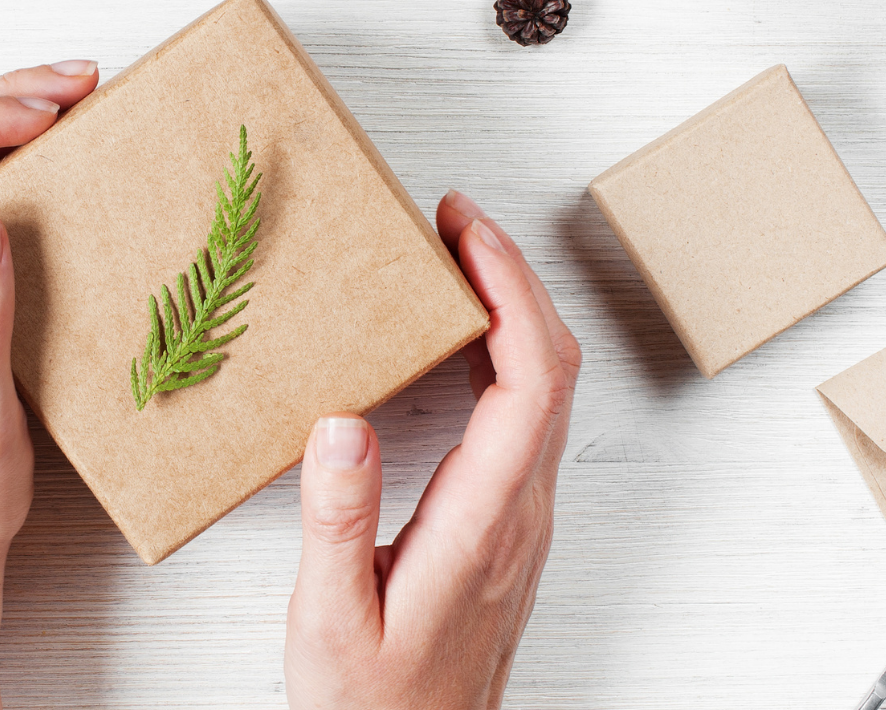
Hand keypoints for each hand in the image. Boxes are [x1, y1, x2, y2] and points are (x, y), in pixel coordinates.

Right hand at [284, 190, 581, 709]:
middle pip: (554, 370)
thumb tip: (342, 423)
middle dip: (514, 278)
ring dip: (513, 314)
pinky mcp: (508, 530)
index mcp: (482, 527)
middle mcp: (520, 517)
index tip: (464, 233)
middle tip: (456, 222)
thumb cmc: (373, 705)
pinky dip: (503, 359)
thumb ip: (336, 522)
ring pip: (548, 392)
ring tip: (455, 264)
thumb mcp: (331, 622)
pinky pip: (527, 421)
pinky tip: (460, 346)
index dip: (507, 292)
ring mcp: (522, 523)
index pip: (528, 382)